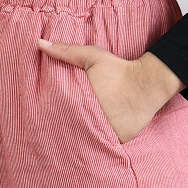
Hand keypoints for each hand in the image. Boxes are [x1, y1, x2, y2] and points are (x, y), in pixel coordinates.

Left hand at [37, 40, 185, 143]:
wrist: (148, 83)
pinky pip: (104, 144)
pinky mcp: (118, 140)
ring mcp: (106, 132)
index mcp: (80, 104)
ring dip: (83, 139)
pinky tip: (94, 142)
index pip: (59, 116)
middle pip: (72, 130)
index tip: (49, 120)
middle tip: (62, 132)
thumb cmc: (118, 69)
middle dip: (66, 131)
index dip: (54, 118)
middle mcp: (92, 121)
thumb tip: (39, 43)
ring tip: (76, 140)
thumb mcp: (91, 57)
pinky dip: (100, 143)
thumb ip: (65, 52)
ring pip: (88, 140)